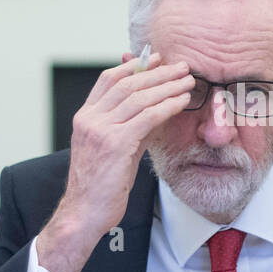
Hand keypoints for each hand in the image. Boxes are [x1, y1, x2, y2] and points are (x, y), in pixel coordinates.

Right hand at [35, 51, 192, 271]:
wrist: (85, 212)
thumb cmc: (100, 186)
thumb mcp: (113, 149)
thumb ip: (130, 127)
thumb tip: (156, 109)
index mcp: (85, 117)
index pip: (108, 80)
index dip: (133, 66)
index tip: (155, 59)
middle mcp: (90, 119)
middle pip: (127, 84)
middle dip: (157, 72)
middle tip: (181, 66)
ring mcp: (101, 130)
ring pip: (139, 97)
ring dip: (167, 86)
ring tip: (187, 80)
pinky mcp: (116, 143)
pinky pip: (147, 117)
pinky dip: (167, 106)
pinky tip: (182, 101)